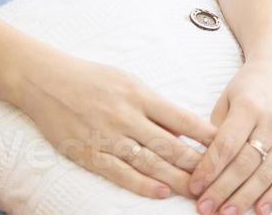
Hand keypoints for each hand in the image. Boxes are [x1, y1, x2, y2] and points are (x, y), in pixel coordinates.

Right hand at [22, 55, 217, 199]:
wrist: (46, 81)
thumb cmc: (92, 79)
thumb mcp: (128, 82)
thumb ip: (154, 106)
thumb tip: (184, 129)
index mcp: (139, 94)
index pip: (181, 118)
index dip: (205, 135)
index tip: (226, 146)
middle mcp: (126, 116)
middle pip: (169, 145)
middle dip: (196, 164)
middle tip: (218, 178)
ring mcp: (107, 136)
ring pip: (149, 162)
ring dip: (175, 179)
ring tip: (197, 191)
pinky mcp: (89, 153)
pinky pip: (120, 173)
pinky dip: (142, 184)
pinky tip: (161, 193)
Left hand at [188, 58, 271, 214]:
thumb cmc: (248, 88)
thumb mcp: (226, 99)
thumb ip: (216, 130)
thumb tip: (201, 167)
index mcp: (249, 106)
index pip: (226, 145)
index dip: (209, 169)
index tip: (194, 187)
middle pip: (245, 164)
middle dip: (222, 189)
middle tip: (205, 208)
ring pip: (265, 174)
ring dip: (244, 198)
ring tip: (226, 213)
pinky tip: (260, 210)